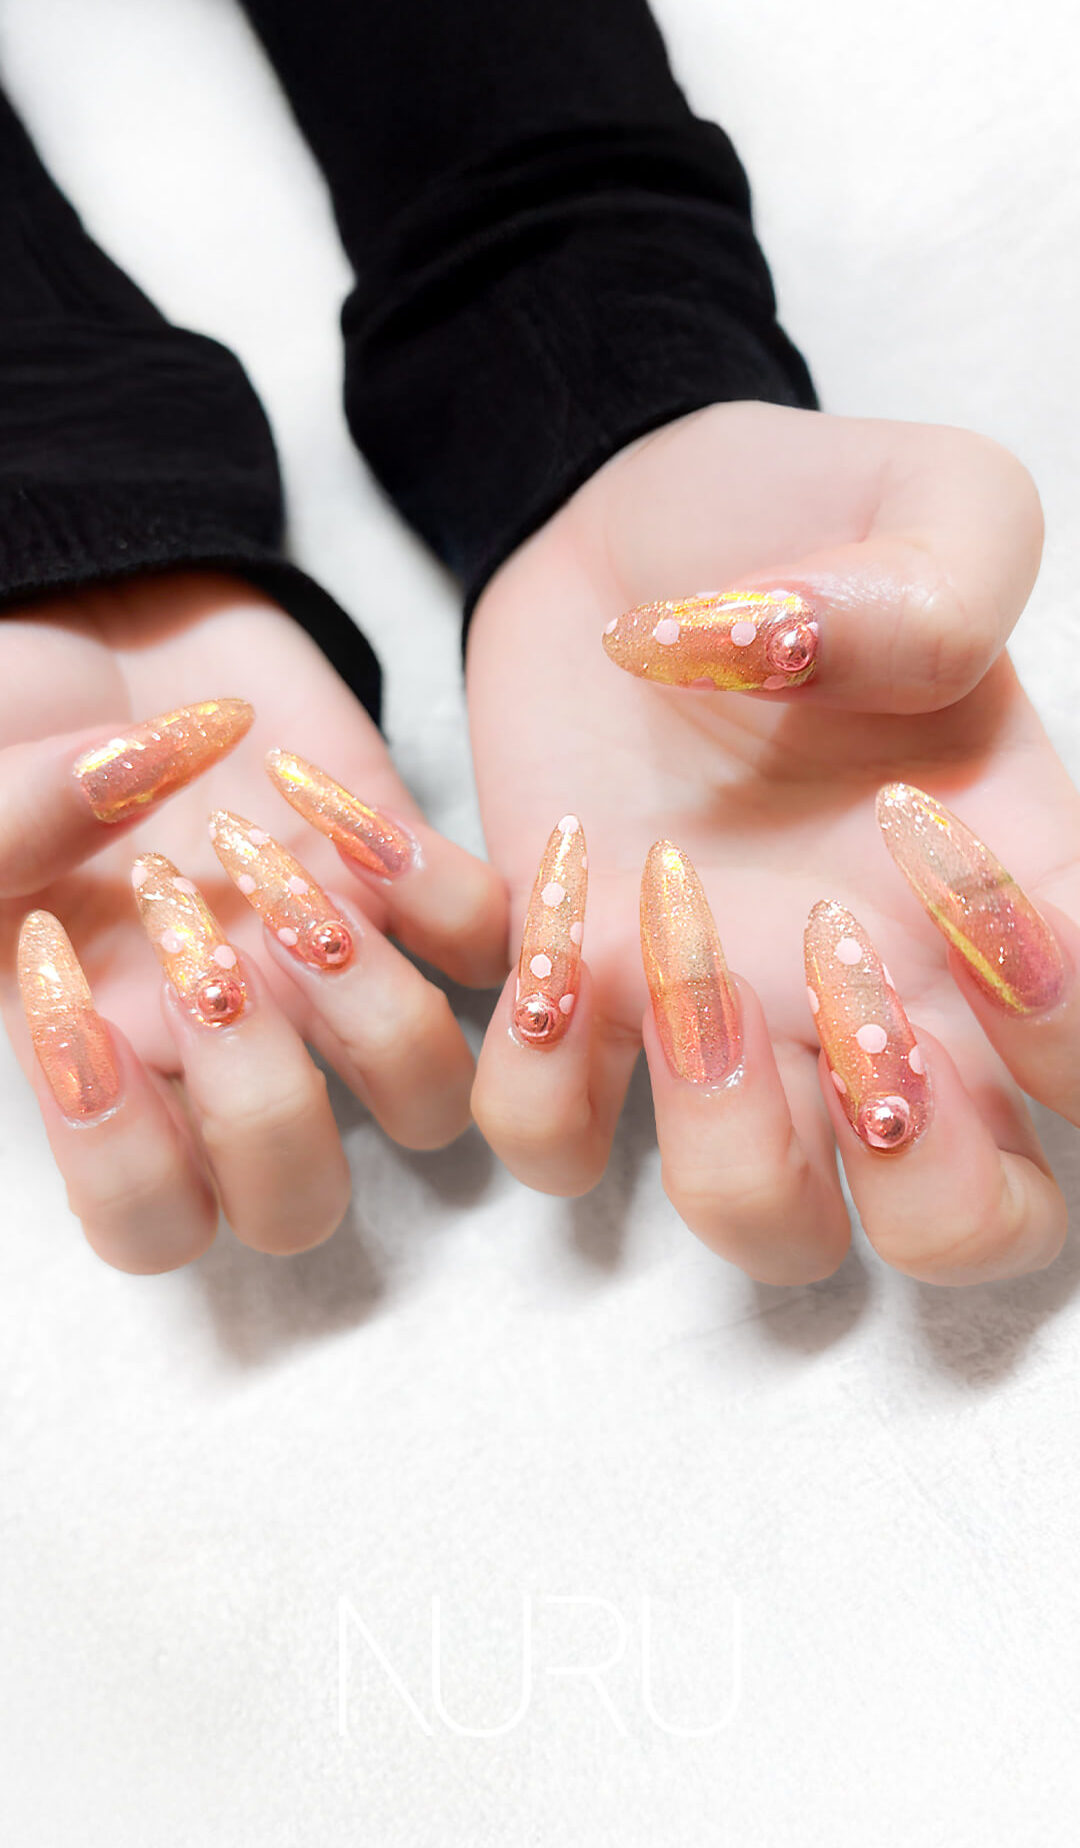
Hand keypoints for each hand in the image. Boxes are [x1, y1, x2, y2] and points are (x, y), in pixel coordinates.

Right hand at [0, 571, 506, 1271]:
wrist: (116, 621)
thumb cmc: (21, 726)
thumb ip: (11, 827)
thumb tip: (137, 812)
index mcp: (111, 1065)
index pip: (150, 1226)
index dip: (126, 1161)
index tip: (78, 1006)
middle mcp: (234, 1050)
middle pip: (300, 1205)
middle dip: (262, 1100)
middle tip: (195, 956)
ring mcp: (335, 977)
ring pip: (428, 1098)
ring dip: (363, 999)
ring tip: (267, 871)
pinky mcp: (412, 884)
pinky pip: (487, 940)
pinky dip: (429, 877)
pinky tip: (324, 800)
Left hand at [467, 401, 1079, 1285]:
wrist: (624, 530)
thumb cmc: (794, 517)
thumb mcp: (924, 497)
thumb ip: (943, 585)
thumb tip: (826, 686)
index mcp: (1009, 900)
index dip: (1066, 1033)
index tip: (949, 864)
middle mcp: (884, 1001)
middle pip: (967, 1235)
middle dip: (919, 1176)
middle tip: (842, 984)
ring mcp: (733, 1025)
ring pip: (765, 1230)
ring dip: (724, 1132)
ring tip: (674, 923)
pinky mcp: (585, 1010)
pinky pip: (555, 1140)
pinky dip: (537, 1067)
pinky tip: (560, 898)